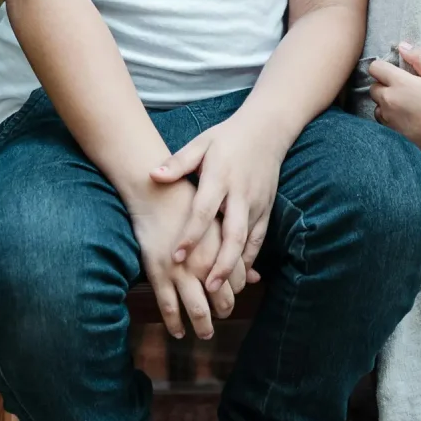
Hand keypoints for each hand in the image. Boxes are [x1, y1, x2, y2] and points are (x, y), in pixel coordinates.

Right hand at [127, 181, 247, 340]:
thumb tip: (255, 278)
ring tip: (206, 333)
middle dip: (224, 311)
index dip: (237, 291)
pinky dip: (175, 324)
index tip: (232, 295)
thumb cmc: (189, 204)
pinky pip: (169, 307)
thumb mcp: (219, 222)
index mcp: (222, 246)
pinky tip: (179, 332)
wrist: (156, 192)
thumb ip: (236, 251)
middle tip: (223, 316)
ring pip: (198, 309)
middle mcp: (205, 262)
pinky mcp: (158, 274)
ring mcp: (180, 271)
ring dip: (204, 326)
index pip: (238, 281)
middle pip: (222, 299)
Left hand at [151, 117, 283, 294]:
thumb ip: (178, 162)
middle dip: (221, 262)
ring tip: (222, 291)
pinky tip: (239, 276)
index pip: (204, 210)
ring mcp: (257, 203)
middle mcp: (241, 193)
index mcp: (221, 177)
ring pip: (248, 241)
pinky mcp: (267, 208)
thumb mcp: (201, 144)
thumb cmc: (226, 138)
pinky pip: (259, 238)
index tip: (176, 257)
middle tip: (207, 287)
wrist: (266, 130)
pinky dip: (250, 258)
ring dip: (236, 266)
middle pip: (233, 233)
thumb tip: (152, 174)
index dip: (191, 235)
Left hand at [370, 44, 420, 176]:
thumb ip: (419, 58)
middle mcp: (387, 100)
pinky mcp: (389, 133)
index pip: (375, 67)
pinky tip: (405, 120)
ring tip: (405, 106)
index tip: (395, 71)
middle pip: (374, 87)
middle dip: (384, 85)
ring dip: (385, 103)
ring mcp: (387, 118)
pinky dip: (389, 118)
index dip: (384, 67)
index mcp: (398, 83)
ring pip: (377, 105)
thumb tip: (402, 46)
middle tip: (404, 90)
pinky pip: (381, 121)